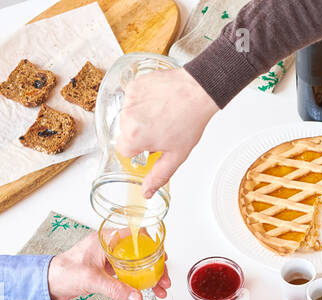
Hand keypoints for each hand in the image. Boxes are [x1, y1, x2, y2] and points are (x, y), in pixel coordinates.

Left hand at [47, 233, 171, 299]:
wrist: (49, 282)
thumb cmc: (63, 273)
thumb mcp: (92, 280)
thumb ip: (115, 289)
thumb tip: (136, 296)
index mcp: (104, 240)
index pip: (134, 234)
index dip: (151, 244)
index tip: (162, 256)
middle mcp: (108, 247)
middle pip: (140, 251)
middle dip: (155, 266)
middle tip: (164, 279)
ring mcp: (108, 259)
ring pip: (136, 264)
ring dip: (150, 276)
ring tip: (159, 289)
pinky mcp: (107, 270)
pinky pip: (128, 273)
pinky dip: (139, 282)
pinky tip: (146, 291)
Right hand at [116, 69, 218, 197]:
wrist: (197, 92)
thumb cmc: (189, 122)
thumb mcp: (175, 156)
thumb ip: (158, 176)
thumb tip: (146, 192)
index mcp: (134, 136)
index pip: (124, 151)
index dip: (139, 150)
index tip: (151, 144)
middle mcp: (127, 116)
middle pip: (125, 133)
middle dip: (140, 133)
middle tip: (161, 128)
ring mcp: (129, 99)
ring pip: (128, 116)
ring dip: (141, 117)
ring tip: (161, 114)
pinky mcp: (133, 85)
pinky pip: (132, 99)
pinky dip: (142, 102)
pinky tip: (158, 102)